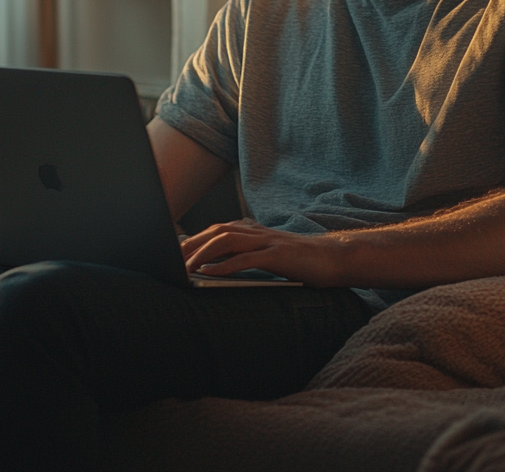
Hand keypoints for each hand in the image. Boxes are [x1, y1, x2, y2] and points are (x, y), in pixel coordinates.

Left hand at [181, 219, 346, 286]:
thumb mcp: (270, 254)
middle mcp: (258, 232)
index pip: (217, 230)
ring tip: (186, 267)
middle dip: (192, 244)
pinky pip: (246, 259)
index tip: (174, 250)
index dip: (195, 238)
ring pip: (228, 241)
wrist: (334, 258)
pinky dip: (225, 266)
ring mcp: (268, 242)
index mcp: (255, 231)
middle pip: (217, 232)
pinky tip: (211, 274)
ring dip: (203, 253)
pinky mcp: (278, 256)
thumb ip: (247, 254)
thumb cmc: (302, 261)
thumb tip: (219, 265)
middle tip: (170, 259)